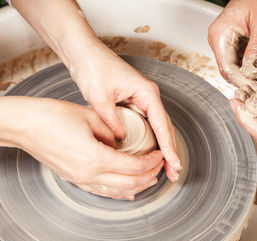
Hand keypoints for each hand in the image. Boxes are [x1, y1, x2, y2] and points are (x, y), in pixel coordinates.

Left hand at [11, 0, 181, 180]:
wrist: (83, 53)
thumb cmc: (93, 68)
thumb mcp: (100, 99)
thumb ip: (112, 122)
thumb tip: (120, 140)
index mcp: (147, 92)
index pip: (162, 124)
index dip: (168, 147)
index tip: (173, 163)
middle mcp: (148, 95)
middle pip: (164, 127)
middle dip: (169, 151)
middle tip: (173, 172)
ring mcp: (141, 99)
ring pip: (157, 127)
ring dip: (161, 147)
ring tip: (165, 167)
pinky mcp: (132, 102)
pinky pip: (145, 124)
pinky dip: (150, 139)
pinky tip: (149, 152)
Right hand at [19, 98, 164, 198]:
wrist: (24, 125)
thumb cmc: (52, 116)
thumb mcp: (90, 117)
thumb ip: (112, 132)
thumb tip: (122, 143)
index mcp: (95, 158)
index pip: (134, 166)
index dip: (151, 161)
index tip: (159, 154)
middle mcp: (88, 174)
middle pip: (129, 183)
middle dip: (149, 175)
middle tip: (159, 165)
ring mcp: (79, 179)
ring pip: (116, 191)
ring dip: (136, 186)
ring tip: (149, 178)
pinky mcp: (73, 178)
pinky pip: (101, 191)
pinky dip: (118, 191)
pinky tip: (127, 191)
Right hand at [208, 0, 256, 95]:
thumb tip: (251, 72)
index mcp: (219, 35)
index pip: (226, 68)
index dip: (241, 80)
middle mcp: (218, 40)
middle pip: (230, 70)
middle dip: (250, 78)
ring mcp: (224, 42)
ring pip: (236, 68)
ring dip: (255, 73)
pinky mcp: (233, 44)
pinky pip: (241, 61)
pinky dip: (255, 66)